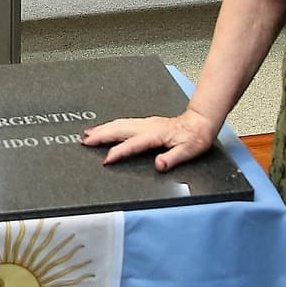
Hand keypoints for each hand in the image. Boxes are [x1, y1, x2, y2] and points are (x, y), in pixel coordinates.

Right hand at [82, 110, 218, 171]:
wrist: (200, 123)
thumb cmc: (195, 138)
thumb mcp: (188, 151)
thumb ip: (172, 158)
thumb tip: (159, 164)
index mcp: (156, 134)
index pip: (133, 144)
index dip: (118, 152)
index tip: (106, 160)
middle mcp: (148, 127)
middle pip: (120, 130)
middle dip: (101, 135)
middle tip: (85, 141)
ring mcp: (146, 123)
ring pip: (120, 124)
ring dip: (104, 128)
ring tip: (88, 133)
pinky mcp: (146, 123)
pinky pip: (125, 122)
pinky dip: (112, 125)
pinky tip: (106, 128)